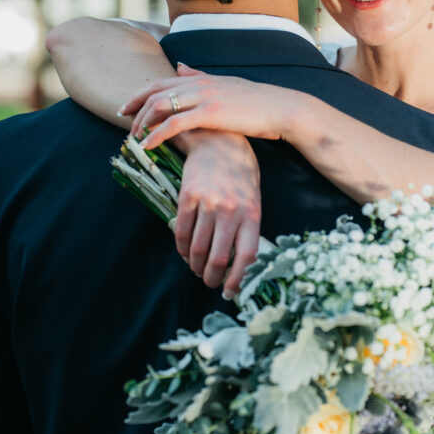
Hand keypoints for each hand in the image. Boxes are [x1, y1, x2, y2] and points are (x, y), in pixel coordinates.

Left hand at [120, 64, 297, 146]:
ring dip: (143, 122)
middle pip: (155, 92)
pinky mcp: (210, 113)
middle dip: (135, 107)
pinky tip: (148, 145)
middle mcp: (199, 83)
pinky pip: (175, 123)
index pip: (161, 82)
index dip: (139, 94)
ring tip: (135, 138)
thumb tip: (180, 67)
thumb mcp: (224, 85)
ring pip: (161, 105)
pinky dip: (157, 134)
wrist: (280, 109)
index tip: (125, 107)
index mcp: (201, 78)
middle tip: (122, 123)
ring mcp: (204, 97)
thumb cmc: (256, 102)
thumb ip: (200, 76)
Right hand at [171, 130, 260, 297]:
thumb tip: (238, 264)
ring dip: (194, 265)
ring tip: (196, 269)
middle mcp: (231, 210)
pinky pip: (181, 231)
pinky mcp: (188, 196)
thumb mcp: (253, 199)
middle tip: (208, 282)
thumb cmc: (241, 174)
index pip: (246, 256)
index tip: (230, 291)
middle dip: (211, 277)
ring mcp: (208, 203)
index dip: (237, 279)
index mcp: (252, 213)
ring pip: (197, 248)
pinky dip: (181, 247)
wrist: (220, 142)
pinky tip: (184, 252)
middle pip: (219, 257)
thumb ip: (246, 228)